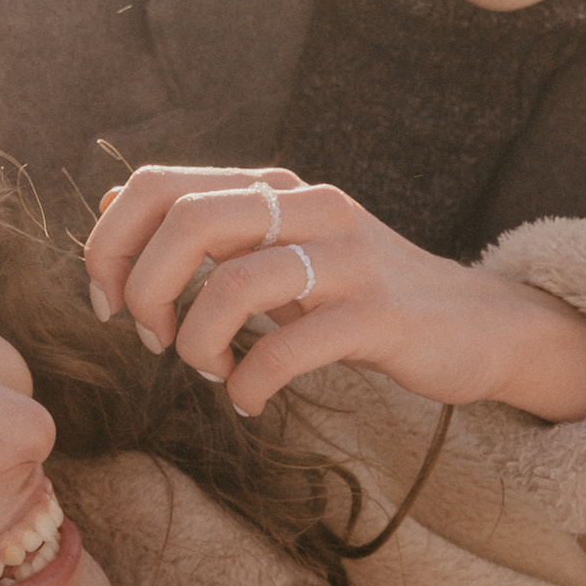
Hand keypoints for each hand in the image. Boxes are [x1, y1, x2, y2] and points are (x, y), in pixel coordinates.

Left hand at [81, 165, 585, 423]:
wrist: (477, 324)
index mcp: (274, 187)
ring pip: (232, 284)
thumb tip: (115, 199)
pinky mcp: (379, 315)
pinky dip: (250, 382)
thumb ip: (208, 223)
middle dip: (145, 292)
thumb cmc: (360, 294)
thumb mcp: (282, 245)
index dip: (111, 245)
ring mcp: (348, 258)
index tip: (108, 304)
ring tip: (210, 372)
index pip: (157, 185)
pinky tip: (250, 400)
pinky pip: (287, 347)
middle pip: (186, 222)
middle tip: (155, 340)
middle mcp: (309, 206)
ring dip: (198, 343)